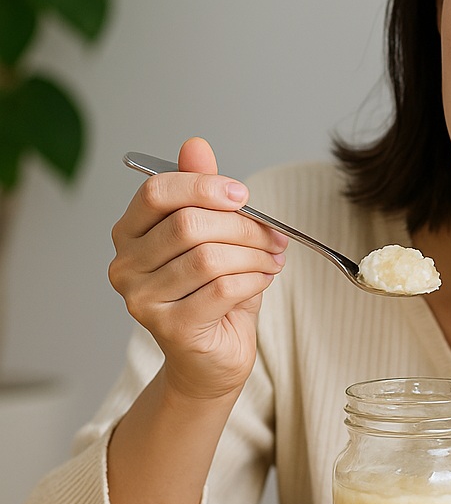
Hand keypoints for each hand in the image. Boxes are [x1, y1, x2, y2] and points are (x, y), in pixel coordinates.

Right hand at [108, 137, 287, 401]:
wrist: (212, 358)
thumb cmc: (212, 292)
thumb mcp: (212, 235)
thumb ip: (202, 191)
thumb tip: (195, 144)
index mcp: (129, 233)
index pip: (156, 192)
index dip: (203, 185)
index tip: (242, 195)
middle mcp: (125, 266)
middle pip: (189, 224)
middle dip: (243, 226)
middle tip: (273, 236)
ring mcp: (142, 300)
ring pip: (210, 257)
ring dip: (254, 255)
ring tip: (272, 260)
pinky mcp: (170, 327)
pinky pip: (223, 288)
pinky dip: (254, 279)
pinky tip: (263, 280)